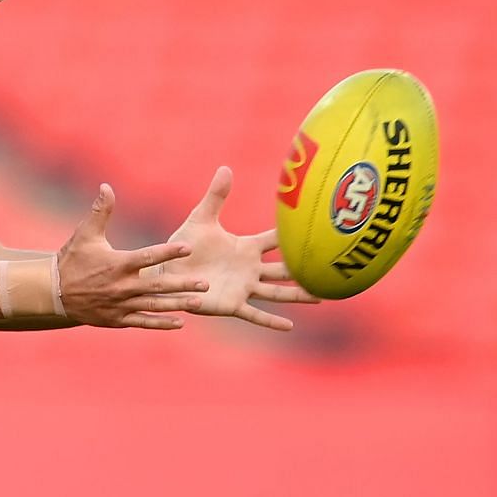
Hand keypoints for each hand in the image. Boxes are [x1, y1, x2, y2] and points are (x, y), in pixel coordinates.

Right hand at [57, 184, 209, 328]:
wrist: (53, 292)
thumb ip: (100, 211)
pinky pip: (143, 322)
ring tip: (198, 302)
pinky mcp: (117, 319)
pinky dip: (161, 323)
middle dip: (182, 284)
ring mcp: (120, 305)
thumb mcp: (85, 234)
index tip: (189, 248)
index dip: (168, 252)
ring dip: (177, 304)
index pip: (148, 257)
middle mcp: (122, 286)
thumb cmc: (71, 260)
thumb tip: (107, 186)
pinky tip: (179, 322)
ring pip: (154, 306)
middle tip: (205, 283)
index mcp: (117, 264)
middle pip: (158, 286)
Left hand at [154, 166, 318, 330]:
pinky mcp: (231, 304)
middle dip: (306, 268)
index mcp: (245, 248)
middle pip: (284, 269)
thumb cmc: (183, 246)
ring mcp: (243, 288)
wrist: (165, 271)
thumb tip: (225, 168)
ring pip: (277, 292)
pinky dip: (271, 321)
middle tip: (331, 267)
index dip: (294, 236)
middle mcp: (250, 269)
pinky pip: (254, 314)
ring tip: (321, 297)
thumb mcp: (201, 219)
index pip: (276, 241)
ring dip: (298, 295)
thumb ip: (216, 196)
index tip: (319, 230)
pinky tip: (289, 327)